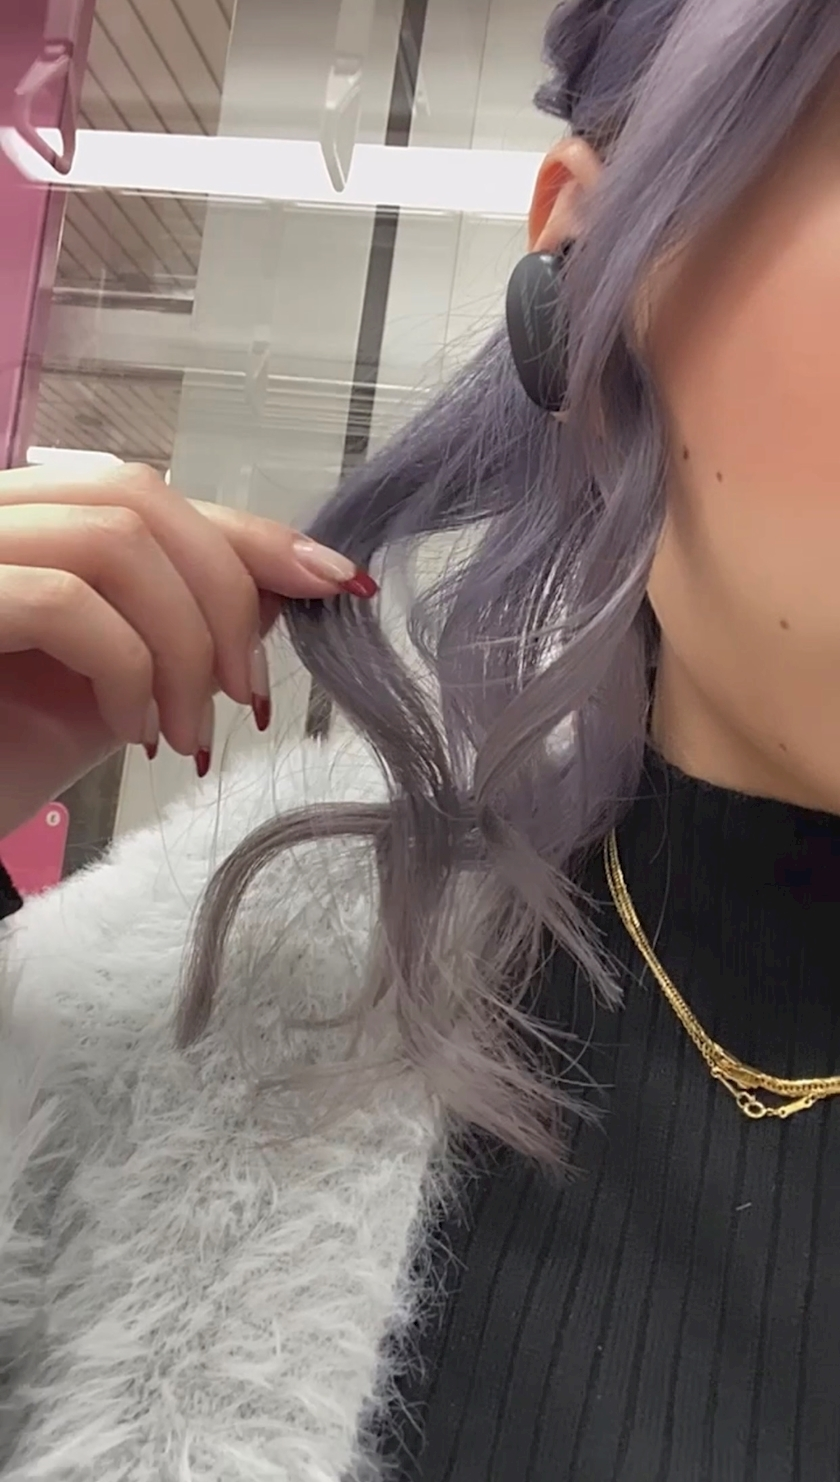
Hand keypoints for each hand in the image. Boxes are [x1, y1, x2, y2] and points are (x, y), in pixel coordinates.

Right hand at [0, 463, 373, 840]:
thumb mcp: (115, 686)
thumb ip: (179, 626)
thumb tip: (281, 588)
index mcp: (28, 523)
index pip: (152, 496)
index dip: (253, 533)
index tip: (337, 583)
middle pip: (141, 498)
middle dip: (226, 594)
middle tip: (248, 697)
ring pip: (115, 539)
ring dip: (184, 644)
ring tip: (188, 733)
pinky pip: (66, 601)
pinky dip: (126, 669)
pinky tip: (131, 736)